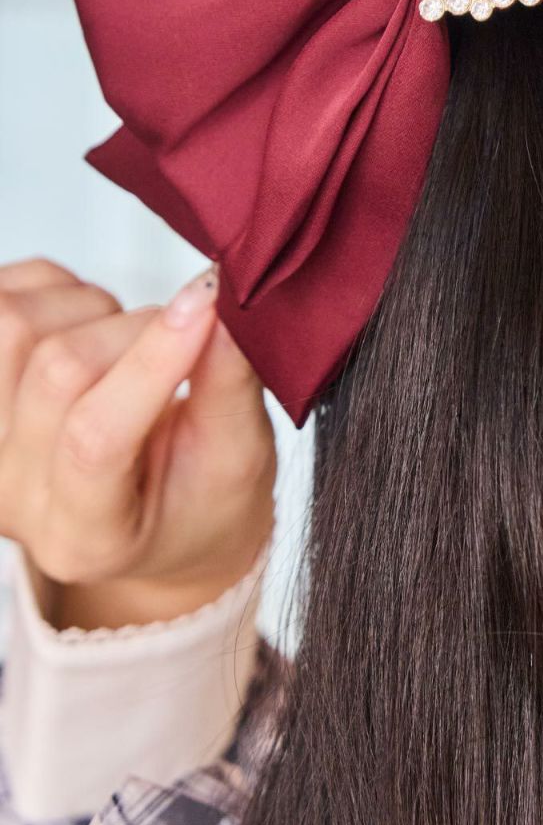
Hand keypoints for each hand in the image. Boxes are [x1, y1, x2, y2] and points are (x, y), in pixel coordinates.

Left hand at [0, 258, 275, 628]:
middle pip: (57, 371)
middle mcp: (14, 493)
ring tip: (132, 338)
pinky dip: (58, 289)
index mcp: (86, 535)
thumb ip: (230, 386)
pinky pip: (3, 297)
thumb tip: (222, 305)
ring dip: (90, 309)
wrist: (156, 517)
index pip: (95, 439)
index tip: (209, 308)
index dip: (153, 361)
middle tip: (188, 330)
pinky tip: (94, 324)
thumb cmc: (200, 496)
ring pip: (14, 325)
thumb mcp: (237, 458)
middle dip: (136, 328)